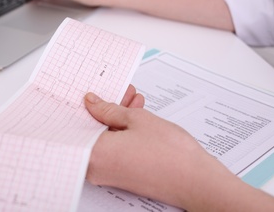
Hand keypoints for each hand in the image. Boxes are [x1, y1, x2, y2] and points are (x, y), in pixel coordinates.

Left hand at [84, 89, 273, 210]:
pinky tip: (134, 118)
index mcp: (94, 153)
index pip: (76, 123)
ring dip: (115, 119)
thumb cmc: (170, 154)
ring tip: (132, 102)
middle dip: (106, 108)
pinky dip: (120, 133)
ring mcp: (107, 174)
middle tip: (119, 93)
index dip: (85, 104)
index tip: (91, 93)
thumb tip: (92, 102)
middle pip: (91, 130)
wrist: (196, 181)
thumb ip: (109, 109)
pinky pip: (112, 149)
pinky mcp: (120, 176)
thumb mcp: (137, 120)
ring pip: (104, 138)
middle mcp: (95, 168)